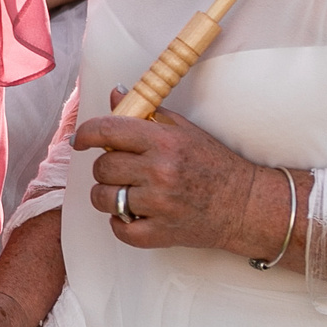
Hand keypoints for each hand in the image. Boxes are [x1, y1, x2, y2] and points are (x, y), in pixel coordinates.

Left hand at [75, 91, 266, 253]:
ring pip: (104, 198)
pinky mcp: (161, 233)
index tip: (79, 140)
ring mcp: (160, 204)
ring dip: (108, 195)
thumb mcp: (184, 130)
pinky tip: (133, 214)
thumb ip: (147, 113)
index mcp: (164, 142)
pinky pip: (119, 229)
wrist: (246, 205)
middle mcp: (160, 172)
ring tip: (126, 192)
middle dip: (106, 168)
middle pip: (102, 167)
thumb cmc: (214, 165)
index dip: (86, 134)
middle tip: (121, 170)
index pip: (107, 131)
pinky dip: (120, 223)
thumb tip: (114, 94)